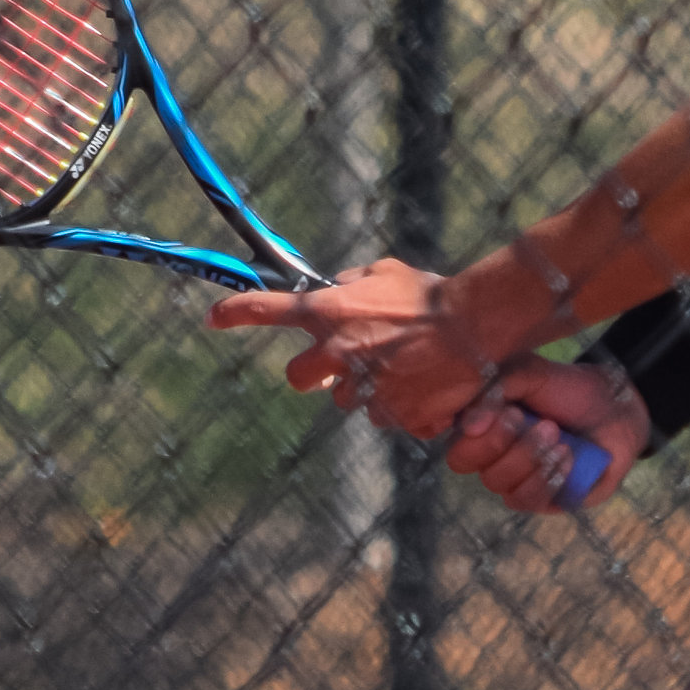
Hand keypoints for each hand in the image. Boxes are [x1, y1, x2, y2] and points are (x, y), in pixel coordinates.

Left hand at [209, 255, 523, 438]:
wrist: (477, 324)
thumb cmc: (432, 294)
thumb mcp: (385, 273)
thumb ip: (352, 284)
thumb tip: (338, 289)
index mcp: (329, 313)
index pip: (265, 310)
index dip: (234, 314)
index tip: (212, 318)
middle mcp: (336, 353)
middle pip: (298, 378)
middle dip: (317, 374)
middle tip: (345, 363)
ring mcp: (361, 389)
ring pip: (347, 400)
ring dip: (367, 389)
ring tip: (407, 368)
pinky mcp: (391, 414)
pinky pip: (386, 416)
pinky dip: (402, 407)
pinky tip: (427, 386)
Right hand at [448, 359, 648, 515]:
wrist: (617, 407)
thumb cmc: (569, 388)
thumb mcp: (530, 372)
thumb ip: (495, 387)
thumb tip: (468, 424)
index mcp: (480, 424)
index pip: (452, 441)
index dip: (474, 434)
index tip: (509, 412)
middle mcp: (490, 455)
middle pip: (466, 465)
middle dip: (503, 443)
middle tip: (543, 423)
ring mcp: (514, 480)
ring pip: (498, 484)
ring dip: (530, 458)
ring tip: (560, 436)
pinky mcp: (541, 499)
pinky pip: (527, 501)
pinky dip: (547, 478)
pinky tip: (569, 457)